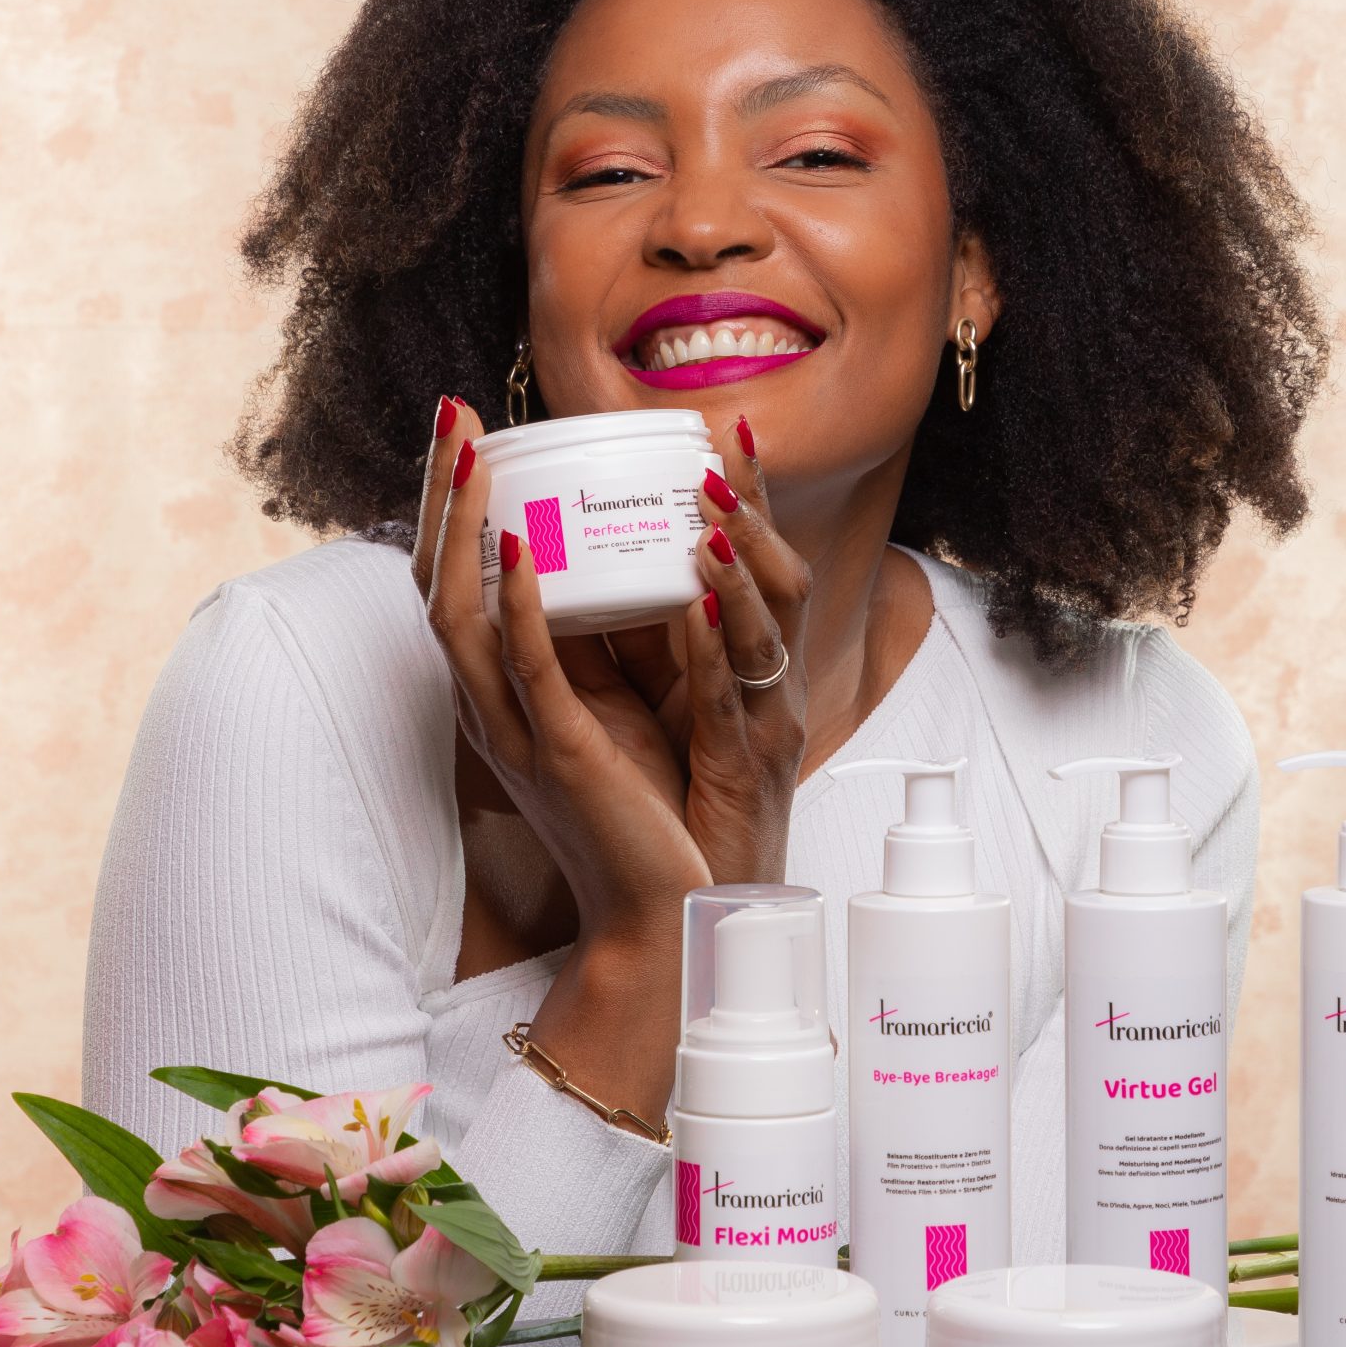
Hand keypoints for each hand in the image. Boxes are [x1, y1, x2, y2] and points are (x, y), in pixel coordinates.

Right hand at [414, 403, 706, 942]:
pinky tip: (518, 546)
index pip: (454, 582)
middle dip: (441, 494)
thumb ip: (601, 646)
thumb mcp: (617, 706)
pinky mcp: (561, 753)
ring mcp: (518, 731)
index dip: (449, 506)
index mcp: (503, 693)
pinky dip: (517, 603)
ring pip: (463, 616)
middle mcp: (493, 707)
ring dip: (464, 529)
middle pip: (437, 583)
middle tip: (451, 413)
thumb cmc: (645, 812)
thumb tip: (611, 566)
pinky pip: (528, 668)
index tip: (464, 431)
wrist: (664, 915)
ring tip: (473, 456)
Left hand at [606, 419, 810, 889]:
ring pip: (772, 628)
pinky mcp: (743, 772)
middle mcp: (767, 688)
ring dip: (744, 560)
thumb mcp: (649, 710)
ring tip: (713, 503)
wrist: (688, 922)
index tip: (724, 424)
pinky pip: (733, 698)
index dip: (748, 496)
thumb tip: (562, 569)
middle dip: (758, 506)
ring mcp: (764, 727)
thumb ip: (630, 645)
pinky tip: (702, 603)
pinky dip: (717, 646)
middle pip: (784, 575)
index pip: (755, 564)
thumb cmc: (674, 814)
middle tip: (727, 438)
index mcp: (745, 668)